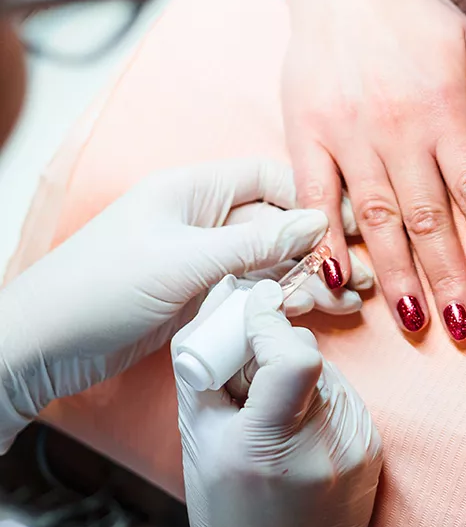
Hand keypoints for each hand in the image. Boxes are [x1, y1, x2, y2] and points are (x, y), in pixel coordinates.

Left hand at [0, 159, 370, 446]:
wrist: (43, 348)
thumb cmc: (99, 290)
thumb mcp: (182, 262)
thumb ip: (253, 244)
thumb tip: (318, 224)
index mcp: (193, 189)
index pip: (269, 178)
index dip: (312, 199)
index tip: (351, 227)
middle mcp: (203, 217)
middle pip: (276, 222)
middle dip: (320, 247)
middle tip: (360, 276)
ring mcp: (203, 258)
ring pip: (270, 260)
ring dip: (308, 278)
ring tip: (349, 300)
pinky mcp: (202, 294)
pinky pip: (254, 289)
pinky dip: (283, 299)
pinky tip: (315, 311)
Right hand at [175, 279, 382, 526]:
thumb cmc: (227, 515)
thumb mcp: (198, 441)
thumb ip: (204, 367)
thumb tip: (222, 302)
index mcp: (272, 444)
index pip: (296, 355)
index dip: (270, 324)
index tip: (253, 311)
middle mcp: (325, 443)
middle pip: (310, 355)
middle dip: (276, 350)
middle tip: (250, 376)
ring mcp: (357, 448)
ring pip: (329, 373)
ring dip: (298, 377)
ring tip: (273, 417)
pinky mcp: (374, 450)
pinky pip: (344, 399)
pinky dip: (318, 400)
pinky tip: (298, 433)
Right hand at [282, 0, 465, 342]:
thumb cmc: (414, 13)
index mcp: (445, 107)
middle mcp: (399, 126)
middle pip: (429, 215)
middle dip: (449, 277)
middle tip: (462, 328)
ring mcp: (348, 132)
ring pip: (376, 216)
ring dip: (394, 273)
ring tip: (413, 321)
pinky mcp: (305, 132)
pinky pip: (315, 194)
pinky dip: (324, 238)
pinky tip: (337, 278)